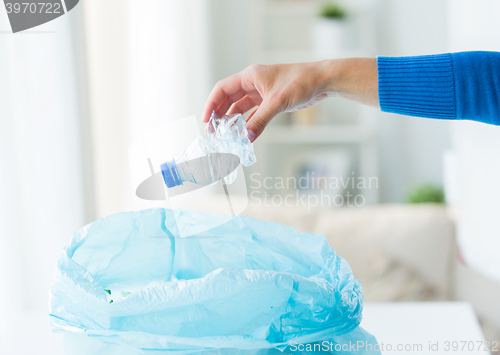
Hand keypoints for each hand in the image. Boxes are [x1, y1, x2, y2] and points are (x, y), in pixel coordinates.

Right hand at [201, 58, 377, 141]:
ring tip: (227, 135)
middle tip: (214, 132)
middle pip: (229, 99)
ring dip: (233, 121)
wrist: (322, 81)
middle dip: (220, 115)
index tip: (206, 120)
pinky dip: (248, 123)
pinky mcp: (271, 101)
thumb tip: (246, 137)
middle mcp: (253, 83)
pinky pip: (254, 113)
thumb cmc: (301, 82)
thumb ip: (260, 121)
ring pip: (241, 107)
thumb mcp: (277, 102)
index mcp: (250, 76)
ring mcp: (262, 92)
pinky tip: (244, 134)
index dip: (211, 104)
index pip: (223, 89)